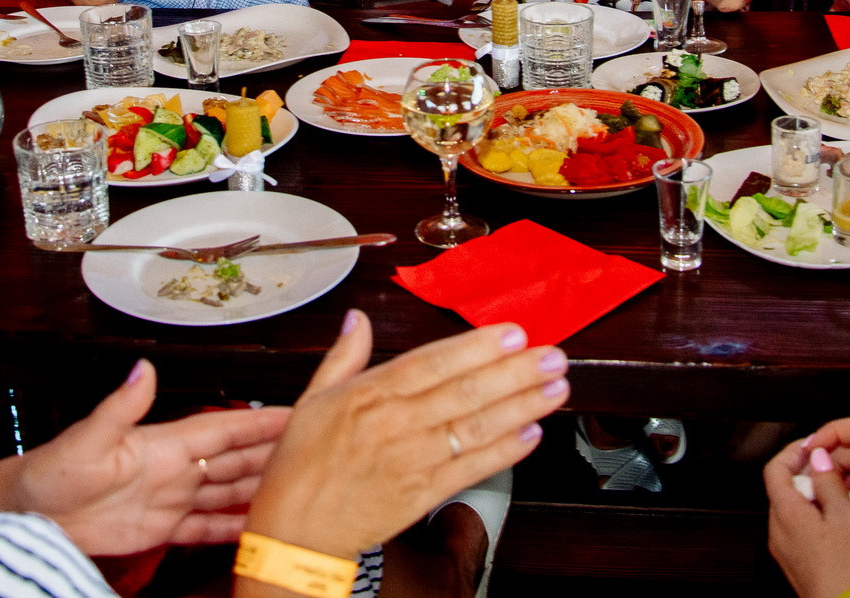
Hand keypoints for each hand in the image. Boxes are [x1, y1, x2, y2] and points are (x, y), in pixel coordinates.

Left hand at [0, 360, 288, 554]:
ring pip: (228, 492)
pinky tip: (256, 528)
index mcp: (166, 444)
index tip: (299, 413)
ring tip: (297, 489)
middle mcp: (176, 469)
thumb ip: (119, 408)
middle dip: (274, 455)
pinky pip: (206, 527)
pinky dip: (233, 528)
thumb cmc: (52, 473)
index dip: (262, 422)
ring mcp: (171, 499)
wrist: (32, 516)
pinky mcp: (161, 528)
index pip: (226, 429)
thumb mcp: (87, 439)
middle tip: (314, 453)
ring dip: (260, 490)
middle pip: (237, 460)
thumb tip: (142, 369)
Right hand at [242, 311, 565, 559]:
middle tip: (552, 356)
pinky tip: (531, 434)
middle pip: (465, 391)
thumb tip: (356, 319)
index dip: (476, 348)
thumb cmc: (302, 465)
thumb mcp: (311, 400)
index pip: (433, 362)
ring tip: (555, 388)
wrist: (295, 530)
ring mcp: (413, 460)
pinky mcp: (423, 494)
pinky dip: (504, 452)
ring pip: (476, 427)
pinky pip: (472, 468)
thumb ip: (343, 357)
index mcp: (369, 395)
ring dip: (521, 406)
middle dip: (515, 372)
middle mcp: (396, 424)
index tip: (512, 333)